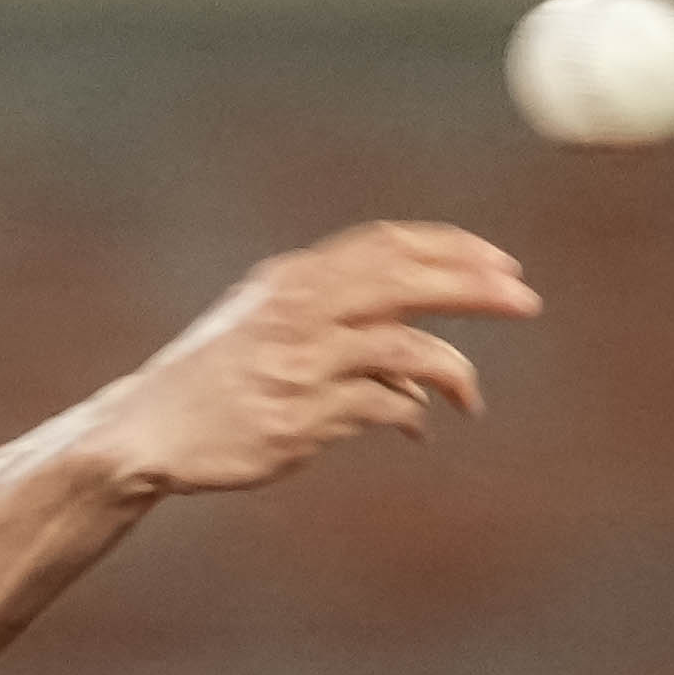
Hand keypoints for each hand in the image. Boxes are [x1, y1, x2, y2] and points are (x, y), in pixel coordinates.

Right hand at [73, 223, 537, 500]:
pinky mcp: (301, 419)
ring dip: (454, 372)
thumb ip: (337, 323)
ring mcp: (301, 365)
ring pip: (406, 351)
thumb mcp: (268, 325)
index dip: (452, 250)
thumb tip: (415, 372)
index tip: (501, 264)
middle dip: (475, 288)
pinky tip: (418, 426)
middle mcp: (300, 311)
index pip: (388, 245)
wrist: (149, 429)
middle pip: (407, 282)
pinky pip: (382, 408)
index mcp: (294, 278)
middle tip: (525, 300)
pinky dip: (411, 413)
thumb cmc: (215, 379)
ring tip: (472, 399)